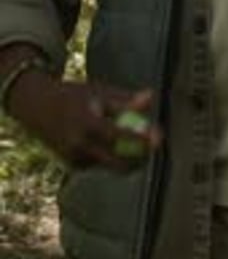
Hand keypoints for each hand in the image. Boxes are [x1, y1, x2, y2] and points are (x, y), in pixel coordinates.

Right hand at [8, 71, 162, 170]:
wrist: (37, 107)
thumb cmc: (75, 95)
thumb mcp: (98, 91)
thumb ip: (125, 99)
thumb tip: (152, 96)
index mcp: (86, 123)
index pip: (119, 135)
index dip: (140, 138)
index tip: (159, 137)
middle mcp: (78, 145)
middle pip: (117, 162)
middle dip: (139, 159)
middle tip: (155, 148)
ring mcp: (73, 159)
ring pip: (109, 165)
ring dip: (125, 157)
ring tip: (127, 138)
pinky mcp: (71, 166)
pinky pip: (98, 164)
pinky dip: (107, 156)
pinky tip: (102, 141)